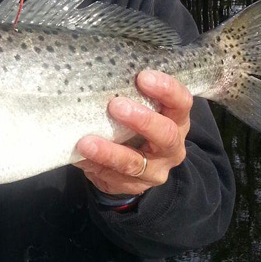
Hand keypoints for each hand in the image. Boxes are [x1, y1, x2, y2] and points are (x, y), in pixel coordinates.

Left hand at [75, 70, 192, 196]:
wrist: (136, 169)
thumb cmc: (136, 126)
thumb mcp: (143, 109)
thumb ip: (131, 96)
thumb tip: (100, 76)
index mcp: (176, 120)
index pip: (181, 102)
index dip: (166, 89)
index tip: (143, 77)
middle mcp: (172, 147)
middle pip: (165, 134)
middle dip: (141, 120)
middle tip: (116, 105)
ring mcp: (154, 170)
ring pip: (135, 163)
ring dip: (110, 152)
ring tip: (87, 142)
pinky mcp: (134, 186)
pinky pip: (113, 177)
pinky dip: (94, 165)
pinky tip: (79, 156)